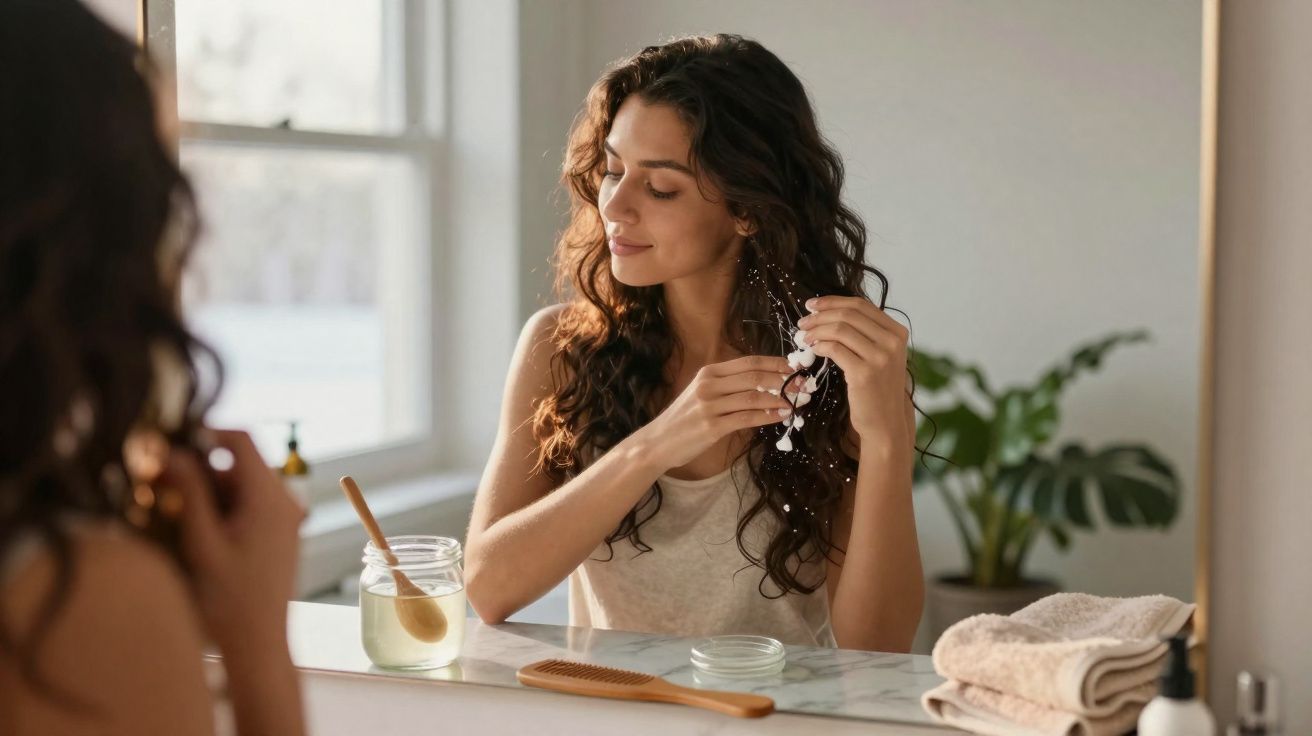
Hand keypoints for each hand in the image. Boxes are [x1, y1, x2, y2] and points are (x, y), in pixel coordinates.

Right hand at [158, 429, 303, 655]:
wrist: (259, 642)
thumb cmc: (229, 599)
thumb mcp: (202, 541)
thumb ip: (190, 492)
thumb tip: (174, 451)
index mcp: (269, 498)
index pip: (242, 440)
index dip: (208, 432)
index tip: (174, 444)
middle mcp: (285, 501)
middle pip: (241, 464)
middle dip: (202, 470)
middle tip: (162, 484)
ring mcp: (286, 517)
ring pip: (244, 485)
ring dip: (211, 491)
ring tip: (176, 512)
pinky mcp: (282, 532)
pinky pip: (253, 504)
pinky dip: (226, 507)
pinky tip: (199, 529)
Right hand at [639, 355, 802, 469]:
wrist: (659, 442)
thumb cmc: (685, 419)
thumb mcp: (702, 393)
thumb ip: (728, 385)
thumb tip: (765, 383)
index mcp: (709, 373)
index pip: (749, 362)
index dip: (775, 363)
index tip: (795, 367)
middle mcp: (709, 385)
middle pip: (754, 376)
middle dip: (783, 379)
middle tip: (803, 384)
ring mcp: (710, 406)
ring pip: (753, 397)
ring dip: (779, 398)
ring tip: (797, 401)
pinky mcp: (712, 426)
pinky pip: (747, 418)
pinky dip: (768, 416)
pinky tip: (782, 416)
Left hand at [796, 296, 914, 452]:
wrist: (885, 423)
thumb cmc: (876, 389)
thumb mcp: (880, 355)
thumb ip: (865, 333)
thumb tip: (830, 311)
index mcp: (897, 332)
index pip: (861, 305)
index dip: (832, 301)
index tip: (812, 305)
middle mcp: (892, 342)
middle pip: (848, 314)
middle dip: (820, 315)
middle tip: (803, 323)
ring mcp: (880, 357)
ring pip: (840, 329)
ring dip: (816, 330)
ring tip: (804, 337)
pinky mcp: (864, 373)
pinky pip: (835, 349)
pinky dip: (819, 345)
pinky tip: (813, 350)